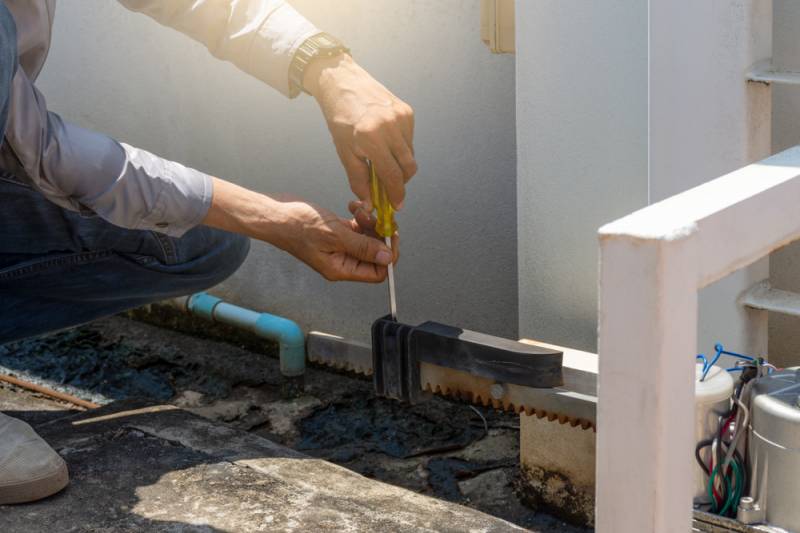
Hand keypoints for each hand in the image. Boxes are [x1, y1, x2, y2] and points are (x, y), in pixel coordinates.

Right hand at [203, 178, 396, 282]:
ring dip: (369, 223)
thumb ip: (362, 247)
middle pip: (375, 254)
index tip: (390, 235)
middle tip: (376, 218)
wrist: (274, 214)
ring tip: (359, 210)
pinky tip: (353, 206)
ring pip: (368, 239)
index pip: (377, 272)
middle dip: (379, 235)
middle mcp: (342, 261)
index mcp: (341, 269)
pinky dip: (360, 217)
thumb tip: (386, 256)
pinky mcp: (337, 233)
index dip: (387, 255)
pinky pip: (358, 228)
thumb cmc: (297, 226)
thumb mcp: (334, 235)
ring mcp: (340, 246)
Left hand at [304, 54, 415, 210]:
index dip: (396, 194)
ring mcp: (401, 117)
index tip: (397, 205)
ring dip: (400, 165)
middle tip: (389, 188)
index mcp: (370, 138)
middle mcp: (390, 126)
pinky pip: (410, 140)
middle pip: (408, 168)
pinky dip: (400, 148)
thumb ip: (358, 179)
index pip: (392, 175)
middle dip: (401, 183)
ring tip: (383, 161)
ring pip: (410, 155)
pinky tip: (385, 142)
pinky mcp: (407, 111)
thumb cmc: (339, 118)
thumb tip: (370, 203)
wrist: (343, 82)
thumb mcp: (344, 151)